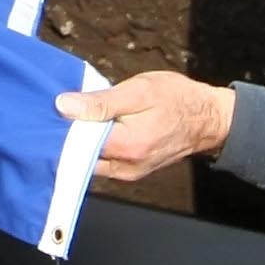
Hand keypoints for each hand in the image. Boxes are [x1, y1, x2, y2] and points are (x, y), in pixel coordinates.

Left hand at [56, 71, 233, 187]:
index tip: (55, 108)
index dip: (62, 125)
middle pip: (80, 155)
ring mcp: (129, 173)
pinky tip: (96, 127)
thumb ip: (101, 102)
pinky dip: (96, 146)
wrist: (209, 119)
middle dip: (69, 134)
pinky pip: (104, 161)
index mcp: (126, 147)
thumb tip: (64, 105)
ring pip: (91, 159)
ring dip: (82, 140)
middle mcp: (125, 168)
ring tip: (81, 116)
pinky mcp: (132, 171)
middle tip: (64, 109)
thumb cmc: (178, 100)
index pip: (76, 143)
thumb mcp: (139, 91)